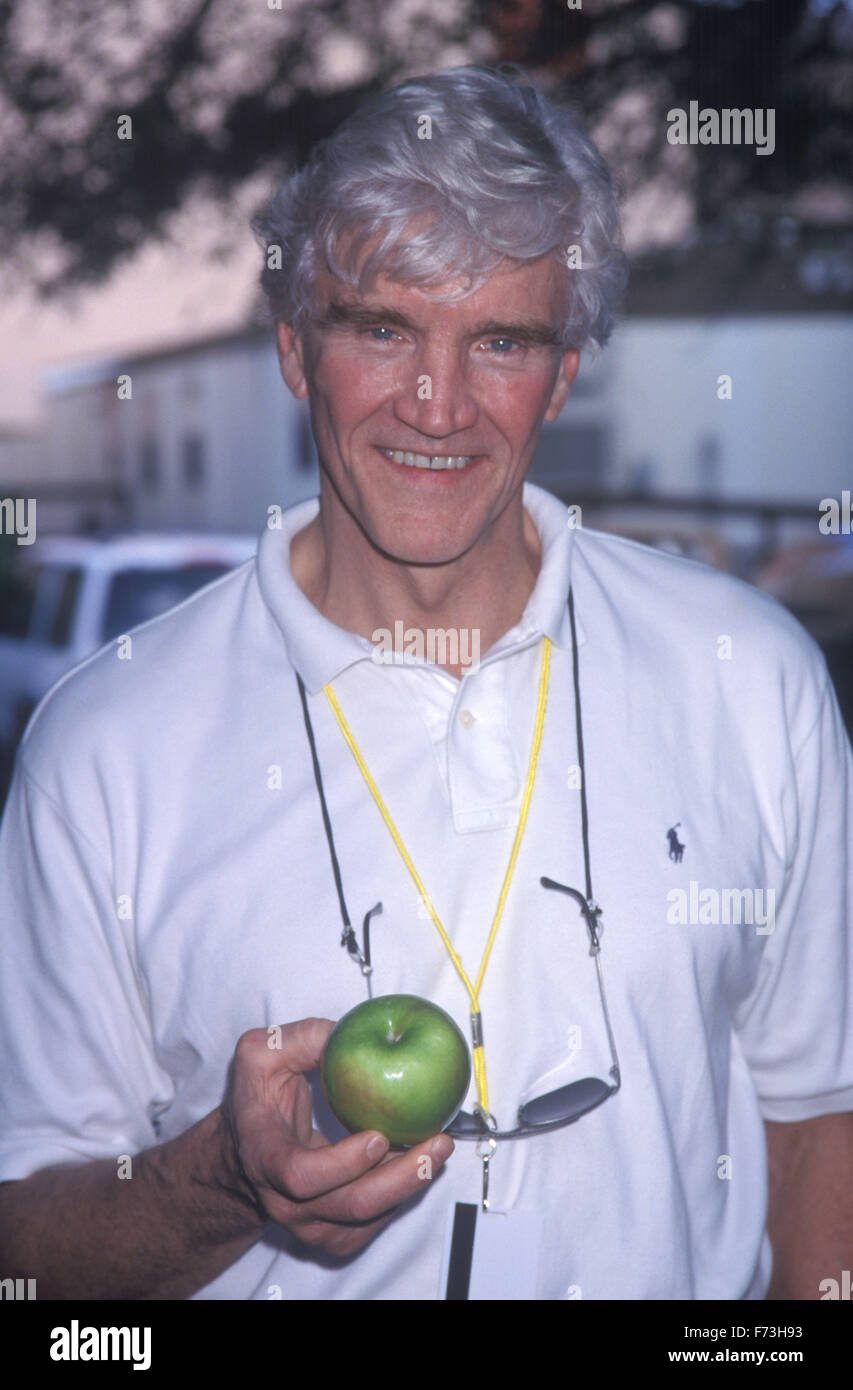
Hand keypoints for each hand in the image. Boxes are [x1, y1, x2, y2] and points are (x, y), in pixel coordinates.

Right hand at [219, 1019, 453, 1256]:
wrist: (245, 1152)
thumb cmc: (256, 1100)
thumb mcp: (260, 1055)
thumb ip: (302, 1038)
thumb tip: (350, 1031)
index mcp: (265, 1156)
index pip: (300, 1175)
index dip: (342, 1163)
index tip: (378, 1136)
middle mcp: (285, 1200)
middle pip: (350, 1205)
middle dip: (402, 1178)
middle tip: (437, 1143)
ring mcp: (309, 1224)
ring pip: (368, 1218)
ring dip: (410, 1185)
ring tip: (438, 1147)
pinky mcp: (332, 1234)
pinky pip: (374, 1223)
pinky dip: (402, 1195)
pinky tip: (420, 1162)